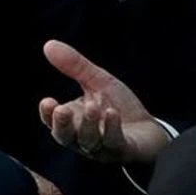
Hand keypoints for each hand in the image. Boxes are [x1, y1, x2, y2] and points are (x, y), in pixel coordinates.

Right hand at [39, 40, 171, 164]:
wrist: (148, 129)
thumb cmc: (118, 106)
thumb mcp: (97, 82)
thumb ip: (74, 66)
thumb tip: (48, 44)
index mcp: (73, 122)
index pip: (53, 123)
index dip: (48, 115)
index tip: (47, 101)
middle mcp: (82, 138)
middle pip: (66, 137)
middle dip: (62, 125)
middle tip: (61, 110)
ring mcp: (101, 147)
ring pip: (89, 141)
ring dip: (89, 124)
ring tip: (93, 106)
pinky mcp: (121, 150)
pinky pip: (113, 142)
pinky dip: (111, 129)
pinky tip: (111, 114)